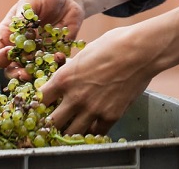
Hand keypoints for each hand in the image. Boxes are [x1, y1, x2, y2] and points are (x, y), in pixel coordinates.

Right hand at [0, 0, 85, 79]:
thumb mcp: (30, 1)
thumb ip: (23, 15)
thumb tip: (17, 29)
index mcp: (7, 37)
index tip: (9, 52)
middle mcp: (19, 50)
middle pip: (10, 71)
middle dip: (16, 75)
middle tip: (25, 73)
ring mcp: (37, 56)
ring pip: (32, 75)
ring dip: (36, 76)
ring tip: (43, 71)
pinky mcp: (54, 56)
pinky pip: (53, 67)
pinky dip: (56, 65)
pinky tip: (59, 56)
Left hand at [39, 0, 178, 135]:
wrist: (140, 51)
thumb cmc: (112, 45)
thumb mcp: (82, 54)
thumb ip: (70, 70)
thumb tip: (64, 75)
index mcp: (63, 78)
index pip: (39, 101)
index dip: (38, 105)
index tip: (41, 107)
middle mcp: (74, 97)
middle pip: (52, 123)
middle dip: (51, 123)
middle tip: (54, 122)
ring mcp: (92, 110)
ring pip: (71, 133)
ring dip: (69, 131)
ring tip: (71, 126)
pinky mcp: (110, 117)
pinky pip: (94, 133)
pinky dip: (91, 132)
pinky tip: (91, 126)